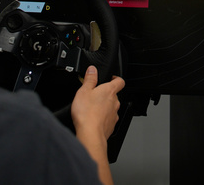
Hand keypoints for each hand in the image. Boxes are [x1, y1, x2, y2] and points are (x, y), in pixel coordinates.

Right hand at [71, 66, 124, 184]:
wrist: (90, 134)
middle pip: (114, 95)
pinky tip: (93, 120)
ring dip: (104, 107)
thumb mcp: (84, 91)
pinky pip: (108, 119)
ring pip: (111, 107)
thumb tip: (92, 69)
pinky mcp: (111, 125)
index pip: (120, 81)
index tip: (111, 78)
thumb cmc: (87, 113)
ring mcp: (114, 114)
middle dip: (105, 94)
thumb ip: (89, 79)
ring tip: (91, 109)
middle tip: (94, 95)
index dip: (116, 78)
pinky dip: (102, 118)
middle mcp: (115, 102)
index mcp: (110, 91)